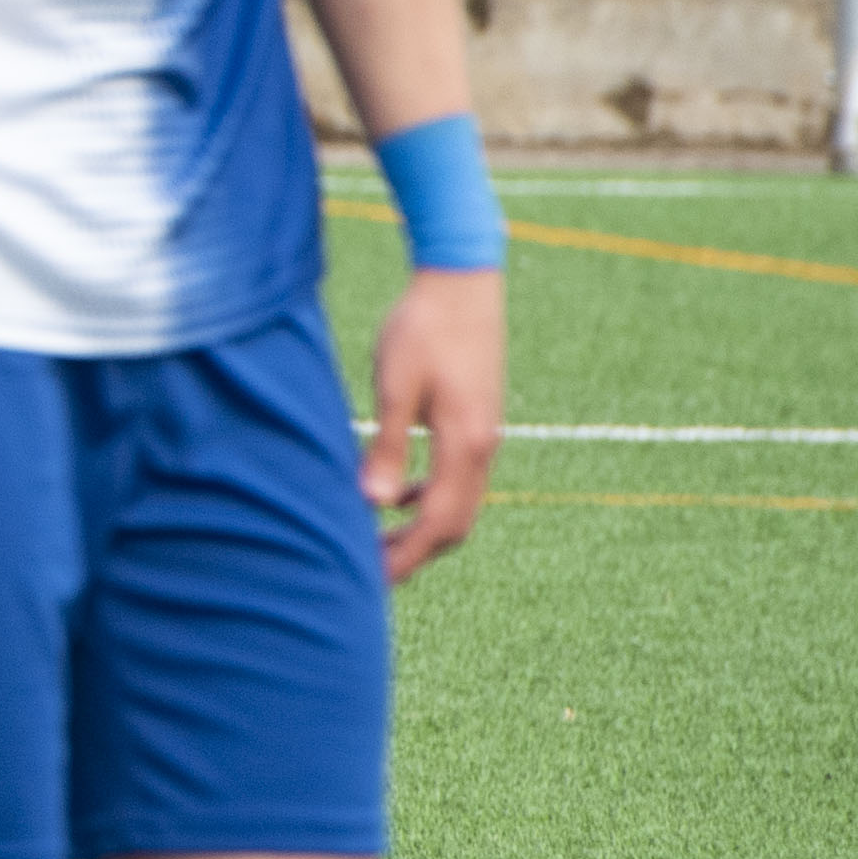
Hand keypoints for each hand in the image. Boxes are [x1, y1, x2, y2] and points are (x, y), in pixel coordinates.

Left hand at [365, 267, 503, 581]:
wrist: (461, 279)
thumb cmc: (421, 326)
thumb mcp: (395, 385)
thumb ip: (387, 445)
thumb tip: (374, 504)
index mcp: (465, 444)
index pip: (439, 523)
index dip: (406, 557)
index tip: (372, 579)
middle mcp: (483, 446)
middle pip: (456, 523)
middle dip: (415, 551)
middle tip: (371, 571)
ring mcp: (486, 433)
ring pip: (460, 502)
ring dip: (423, 526)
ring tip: (380, 540)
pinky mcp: (478, 419)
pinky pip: (459, 477)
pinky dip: (431, 496)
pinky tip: (399, 493)